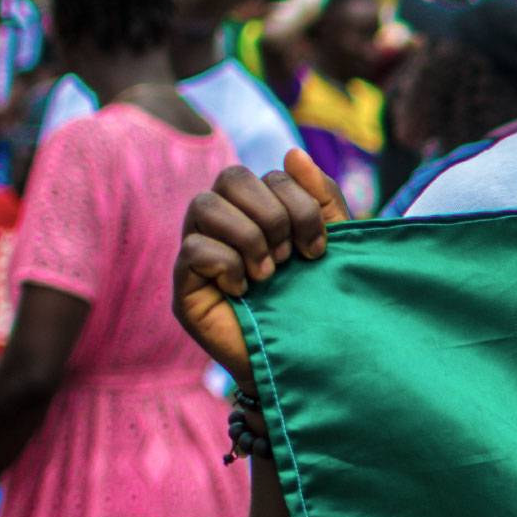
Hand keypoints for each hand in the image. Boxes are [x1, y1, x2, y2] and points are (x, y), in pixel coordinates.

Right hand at [174, 150, 346, 389]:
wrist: (304, 364)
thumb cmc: (316, 303)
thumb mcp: (331, 247)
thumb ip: (320, 199)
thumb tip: (293, 152)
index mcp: (257, 210)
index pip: (268, 175)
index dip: (299, 205)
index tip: (319, 249)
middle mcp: (223, 224)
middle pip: (230, 178)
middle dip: (271, 215)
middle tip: (290, 258)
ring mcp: (199, 253)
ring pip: (204, 207)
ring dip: (248, 238)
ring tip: (270, 275)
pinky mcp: (185, 288)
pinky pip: (192, 250)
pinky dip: (226, 265)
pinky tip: (246, 291)